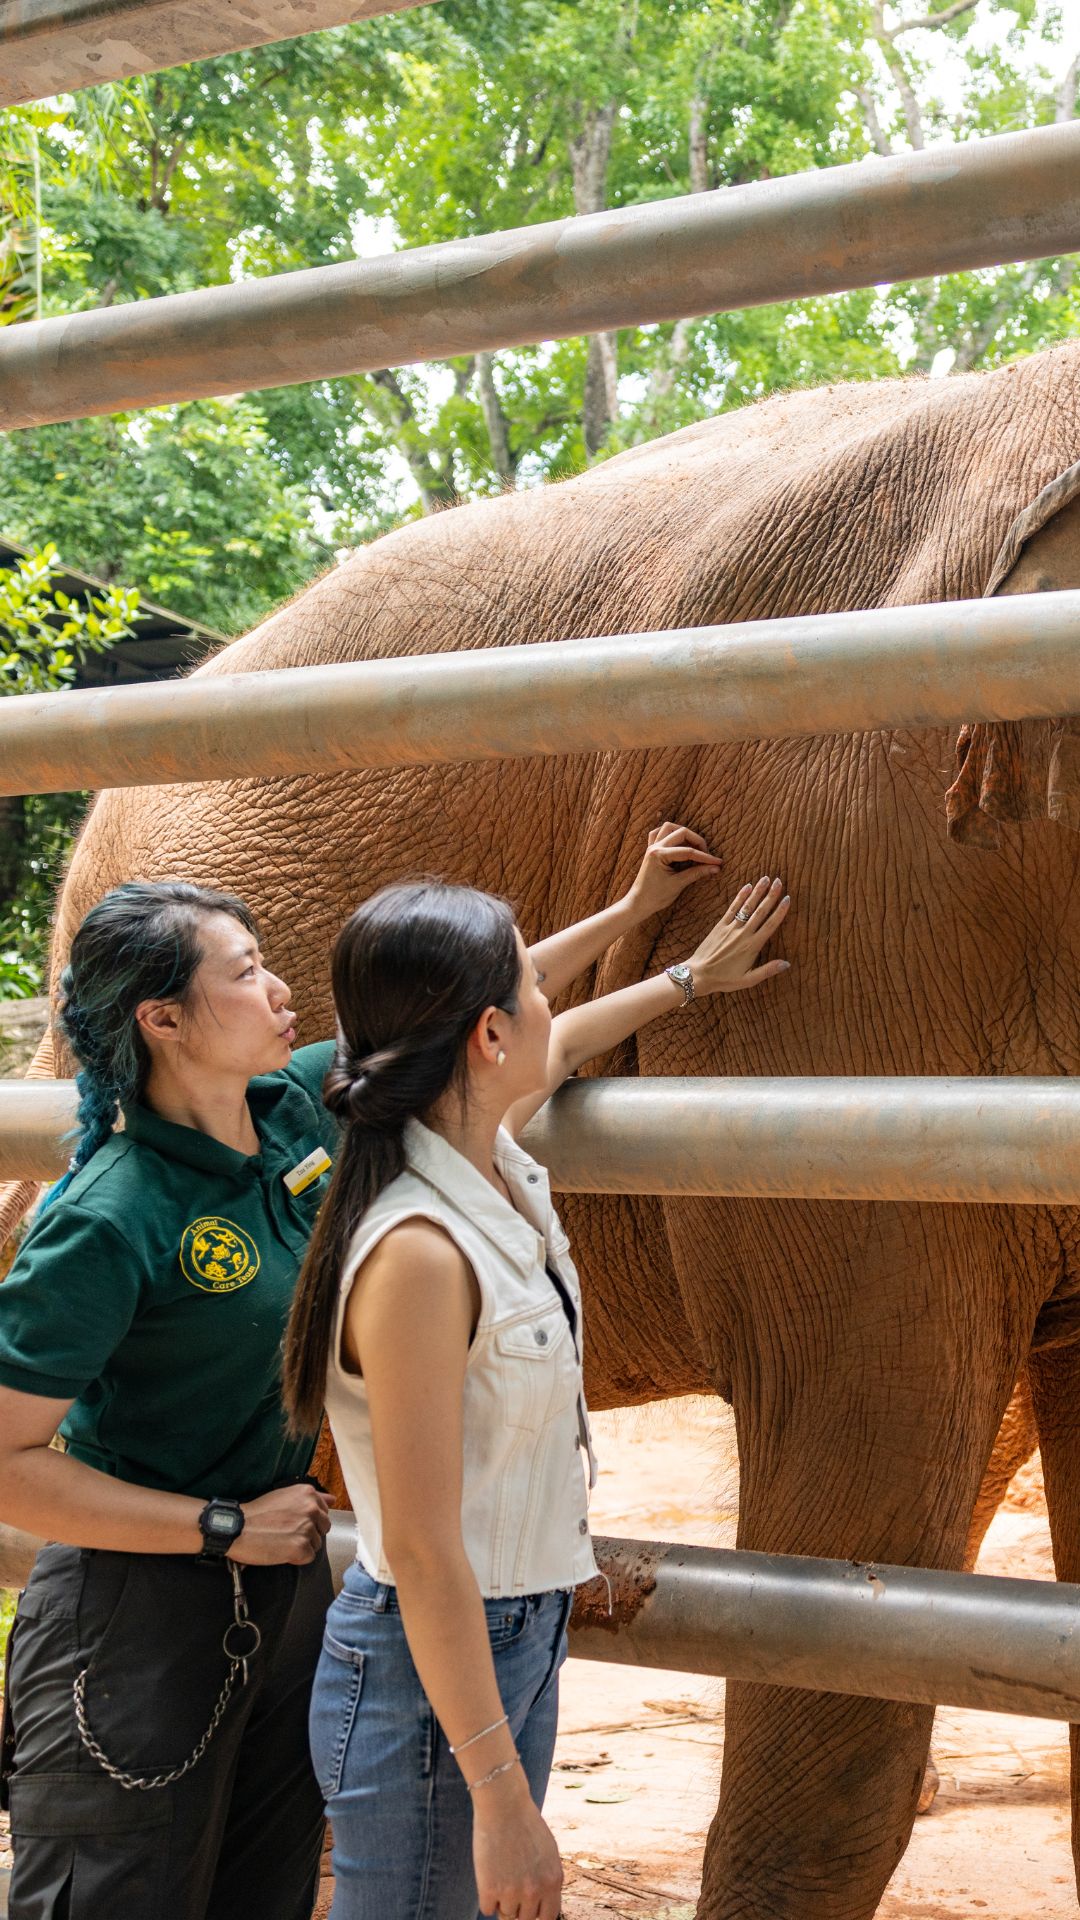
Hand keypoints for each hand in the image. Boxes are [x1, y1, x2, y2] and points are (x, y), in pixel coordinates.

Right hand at [229, 1483, 333, 1565]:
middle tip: (286, 1533)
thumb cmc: (256, 1513)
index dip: (308, 1521)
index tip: (293, 1523)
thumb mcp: (284, 1496)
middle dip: (308, 1534)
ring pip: (315, 1544)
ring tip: (280, 1541)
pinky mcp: (301, 1547)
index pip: (323, 1512)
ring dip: (301, 1546)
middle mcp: (311, 1508)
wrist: (237, 1528)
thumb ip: (313, 1497)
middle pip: (323, 1529)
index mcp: (308, 1493)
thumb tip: (332, 1499)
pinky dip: (296, 1558)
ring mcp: (307, 1528)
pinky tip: (280, 1550)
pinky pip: (308, 1557)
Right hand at [473, 1765, 563, 1919]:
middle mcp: (535, 1891)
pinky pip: (487, 1908)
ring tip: (500, 1874)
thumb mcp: (548, 1852)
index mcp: (553, 1881)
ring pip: (505, 1915)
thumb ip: (547, 1879)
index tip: (528, 1908)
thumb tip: (541, 1904)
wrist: (503, 1804)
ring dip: (501, 1901)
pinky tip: (488, 1875)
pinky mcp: (490, 1889)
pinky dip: (486, 1896)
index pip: (548, 1917)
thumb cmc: (525, 1823)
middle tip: (510, 1887)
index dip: (536, 1914)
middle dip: (518, 1908)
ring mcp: (512, 1892)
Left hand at [625, 821, 721, 921]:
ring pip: (669, 828)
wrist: (638, 903)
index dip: (705, 857)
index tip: (718, 862)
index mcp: (659, 855)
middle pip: (681, 832)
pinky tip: (677, 842)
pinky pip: (658, 833)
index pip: (688, 851)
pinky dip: (669, 834)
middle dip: (697, 842)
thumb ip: (696, 873)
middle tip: (706, 855)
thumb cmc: (655, 896)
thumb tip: (715, 868)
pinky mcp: (650, 851)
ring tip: (694, 846)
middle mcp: (655, 847)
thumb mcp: (678, 885)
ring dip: (683, 833)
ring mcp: (651, 847)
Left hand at [683, 875, 790, 995]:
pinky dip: (740, 897)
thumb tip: (787, 964)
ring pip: (747, 906)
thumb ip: (767, 970)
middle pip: (760, 911)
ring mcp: (731, 928)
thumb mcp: (748, 980)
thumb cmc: (724, 979)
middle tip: (779, 881)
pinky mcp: (720, 925)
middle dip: (771, 895)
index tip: (787, 898)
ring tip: (766, 878)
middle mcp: (743, 934)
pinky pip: (732, 908)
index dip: (779, 911)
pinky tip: (747, 886)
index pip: (770, 925)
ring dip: (757, 891)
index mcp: (752, 946)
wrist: (698, 974)